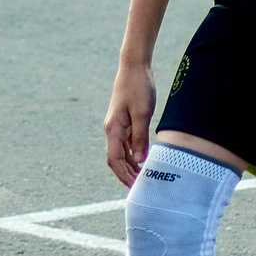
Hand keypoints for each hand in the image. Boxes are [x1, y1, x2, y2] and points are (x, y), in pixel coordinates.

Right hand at [104, 64, 157, 185]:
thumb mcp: (143, 114)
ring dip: (129, 166)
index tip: (134, 187)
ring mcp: (117, 126)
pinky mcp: (124, 121)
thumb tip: (139, 162)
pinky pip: (126, 143)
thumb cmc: (138, 88)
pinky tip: (142, 160)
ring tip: (143, 178)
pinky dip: (132, 154)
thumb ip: (140, 138)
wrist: (134, 67)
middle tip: (140, 188)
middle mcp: (112, 130)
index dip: (123, 175)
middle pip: (115, 159)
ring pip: (120, 152)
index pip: (114, 160)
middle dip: (125, 174)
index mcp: (113, 129)